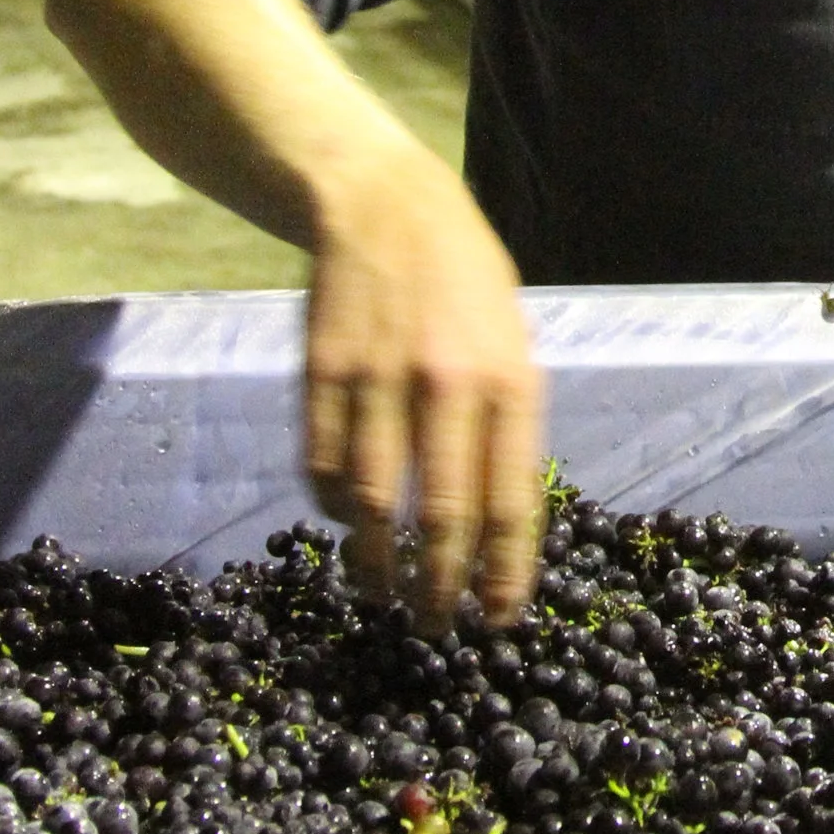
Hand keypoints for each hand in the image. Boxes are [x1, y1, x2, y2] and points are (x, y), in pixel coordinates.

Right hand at [302, 147, 545, 633]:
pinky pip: (321, 464)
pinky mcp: (323, 373)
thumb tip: (503, 521)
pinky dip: (329, 508)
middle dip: (439, 588)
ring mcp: (380, 379)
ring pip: (371, 502)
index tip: (499, 619)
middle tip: (436, 627)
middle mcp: (448, 386)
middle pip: (441, 516)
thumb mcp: (513, 342)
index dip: (504, 572)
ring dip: (376, 564)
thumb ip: (509, 423)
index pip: (511, 501)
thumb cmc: (464, 283)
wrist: (385, 206)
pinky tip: (340, 524)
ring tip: (382, 595)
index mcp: (511, 382)